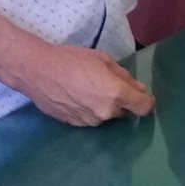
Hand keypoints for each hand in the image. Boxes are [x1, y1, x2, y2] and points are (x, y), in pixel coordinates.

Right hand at [16, 43, 154, 125]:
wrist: (38, 72)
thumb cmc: (72, 60)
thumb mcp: (103, 60)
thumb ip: (124, 76)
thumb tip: (138, 88)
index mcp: (116, 95)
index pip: (143, 107)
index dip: (146, 102)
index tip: (142, 96)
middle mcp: (105, 113)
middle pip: (124, 112)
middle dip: (121, 101)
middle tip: (106, 84)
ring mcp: (89, 122)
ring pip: (106, 116)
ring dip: (104, 106)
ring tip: (87, 88)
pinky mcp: (75, 125)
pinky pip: (90, 118)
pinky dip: (89, 110)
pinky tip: (76, 96)